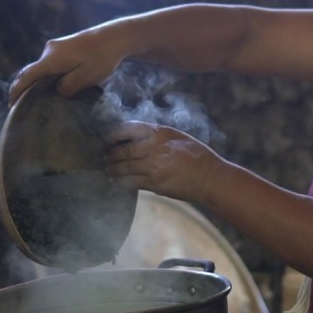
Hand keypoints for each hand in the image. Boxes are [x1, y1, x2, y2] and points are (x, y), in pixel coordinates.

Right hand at [8, 28, 123, 105]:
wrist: (114, 37)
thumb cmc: (102, 58)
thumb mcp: (86, 77)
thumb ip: (68, 87)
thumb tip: (57, 92)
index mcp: (52, 60)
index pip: (27, 76)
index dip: (17, 91)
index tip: (11, 105)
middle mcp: (49, 51)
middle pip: (31, 71)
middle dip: (25, 87)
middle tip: (22, 105)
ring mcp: (56, 47)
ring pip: (42, 68)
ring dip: (39, 82)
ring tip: (39, 98)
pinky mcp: (64, 47)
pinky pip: (50, 64)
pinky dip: (48, 75)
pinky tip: (54, 85)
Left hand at [104, 121, 222, 202]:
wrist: (208, 177)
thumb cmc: (195, 154)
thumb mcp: (176, 136)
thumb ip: (155, 135)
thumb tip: (134, 137)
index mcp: (159, 133)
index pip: (128, 129)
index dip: (114, 133)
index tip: (107, 137)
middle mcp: (154, 149)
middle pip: (123, 151)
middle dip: (111, 155)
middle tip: (105, 157)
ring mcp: (153, 168)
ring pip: (125, 168)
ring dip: (113, 169)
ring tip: (108, 169)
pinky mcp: (154, 184)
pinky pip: (132, 182)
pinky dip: (122, 181)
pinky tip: (116, 181)